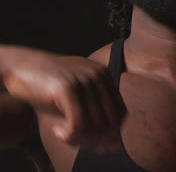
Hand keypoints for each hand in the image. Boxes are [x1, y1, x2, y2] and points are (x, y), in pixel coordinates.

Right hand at [2, 48, 125, 151]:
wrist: (19, 66)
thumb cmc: (47, 87)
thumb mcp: (76, 99)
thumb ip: (95, 117)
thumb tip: (114, 145)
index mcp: (103, 75)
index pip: (121, 112)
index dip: (111, 133)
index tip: (94, 143)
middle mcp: (98, 75)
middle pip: (111, 121)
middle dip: (97, 139)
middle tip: (77, 142)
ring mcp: (84, 80)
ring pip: (96, 125)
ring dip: (80, 139)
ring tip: (64, 136)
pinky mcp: (67, 88)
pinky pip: (79, 125)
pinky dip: (70, 136)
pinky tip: (56, 131)